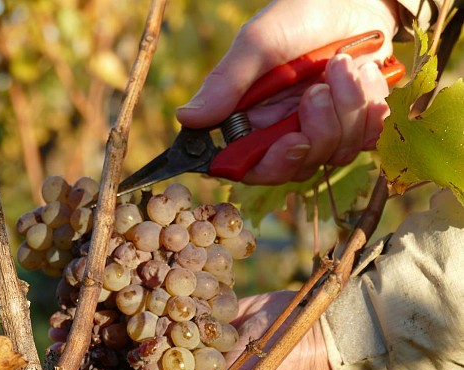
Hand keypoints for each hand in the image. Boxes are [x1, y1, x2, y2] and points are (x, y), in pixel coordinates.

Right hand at [176, 0, 399, 184]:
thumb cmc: (301, 14)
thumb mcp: (259, 42)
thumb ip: (226, 82)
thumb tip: (186, 118)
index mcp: (251, 119)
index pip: (252, 167)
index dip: (272, 165)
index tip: (293, 142)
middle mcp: (283, 131)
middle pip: (297, 166)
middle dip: (318, 132)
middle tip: (318, 91)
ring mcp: (321, 130)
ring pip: (336, 152)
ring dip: (347, 107)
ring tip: (344, 65)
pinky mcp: (354, 124)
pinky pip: (367, 139)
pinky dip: (371, 109)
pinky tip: (366, 75)